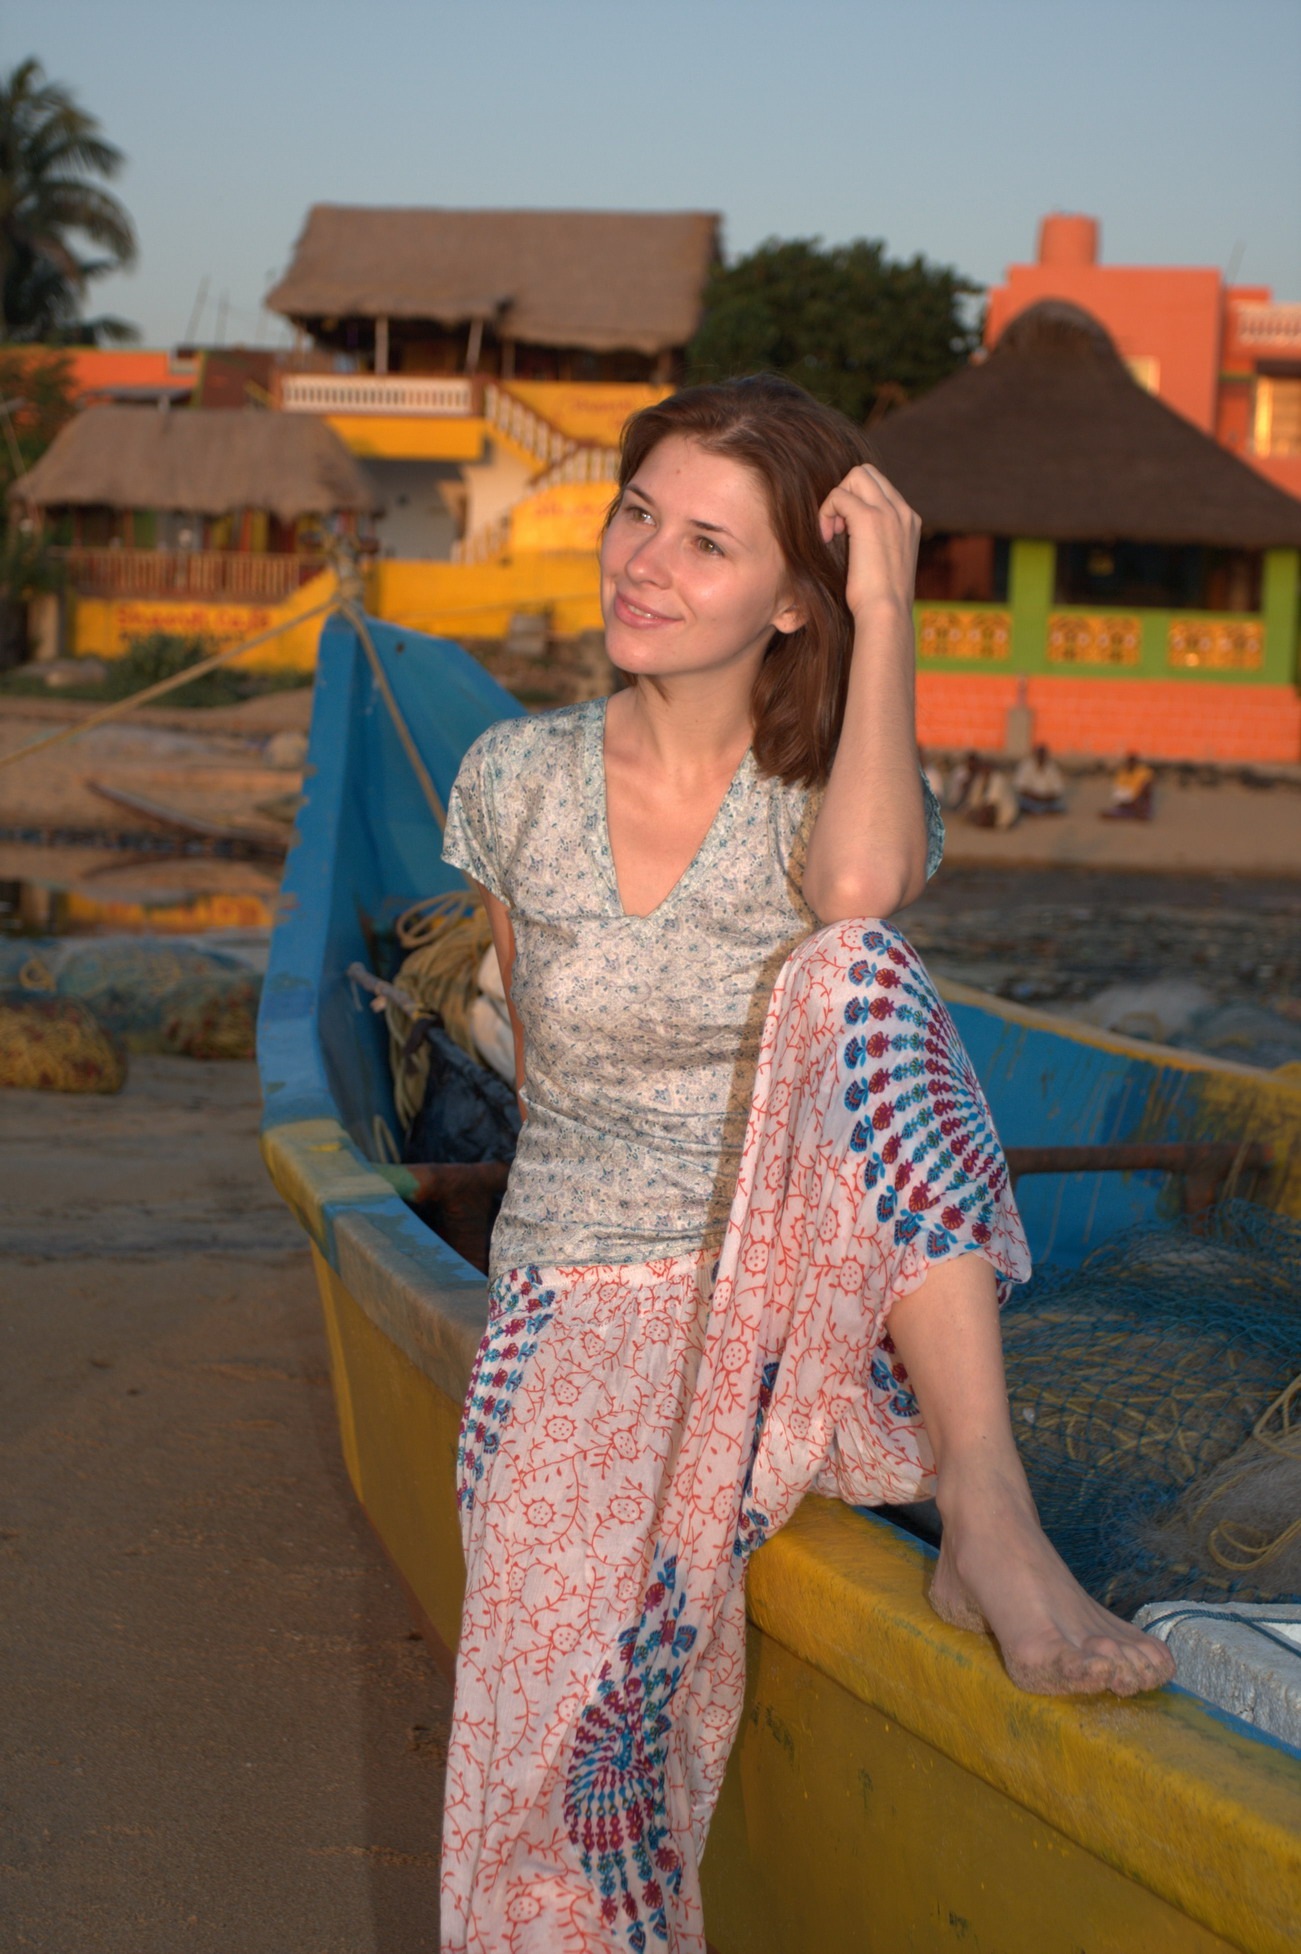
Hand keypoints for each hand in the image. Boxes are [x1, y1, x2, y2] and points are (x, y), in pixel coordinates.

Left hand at [819, 464, 920, 623]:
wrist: (886, 614)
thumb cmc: (880, 601)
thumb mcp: (885, 564)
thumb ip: (877, 541)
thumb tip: (853, 535)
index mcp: (909, 521)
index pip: (879, 487)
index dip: (856, 501)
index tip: (846, 532)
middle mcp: (903, 511)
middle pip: (868, 472)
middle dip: (845, 493)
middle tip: (837, 528)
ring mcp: (889, 512)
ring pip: (856, 475)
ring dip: (836, 500)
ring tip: (832, 533)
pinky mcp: (869, 519)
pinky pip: (839, 495)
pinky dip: (826, 512)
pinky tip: (826, 537)